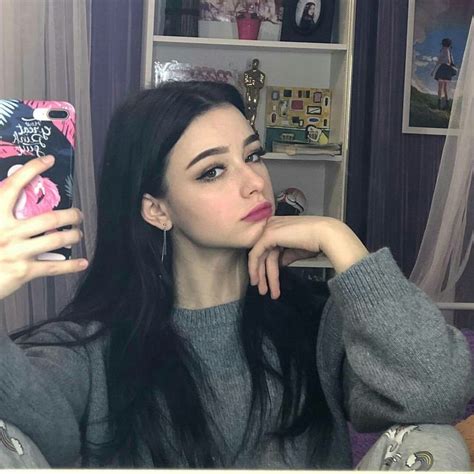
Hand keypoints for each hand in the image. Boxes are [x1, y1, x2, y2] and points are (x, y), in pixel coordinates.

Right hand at [0, 155, 87, 300]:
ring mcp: (16, 252)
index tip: (48, 161)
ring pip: (55, 240)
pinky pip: (54, 267)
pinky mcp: (23, 271)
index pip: (13, 186)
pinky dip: (71, 265)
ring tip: (77, 234)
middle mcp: (6, 232)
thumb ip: (0, 208)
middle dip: (70, 215)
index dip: (31, 170)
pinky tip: (82, 262)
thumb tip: (15, 196)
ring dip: (73, 236)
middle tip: (77, 214)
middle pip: (48, 219)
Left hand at [247, 215, 368, 298]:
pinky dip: (254, 269)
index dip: (265, 266)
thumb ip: (287, 255)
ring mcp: (269, 228)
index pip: (267, 248)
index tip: (267, 281)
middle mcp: (272, 224)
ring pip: (258, 255)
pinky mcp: (268, 235)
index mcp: (279, 225)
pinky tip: (257, 280)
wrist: (327, 235)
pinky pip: (255, 254)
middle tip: (264, 290)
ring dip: (261, 276)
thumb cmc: (318, 240)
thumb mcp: (298, 249)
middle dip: (262, 273)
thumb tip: (280, 263)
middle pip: (262, 252)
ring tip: (265, 291)